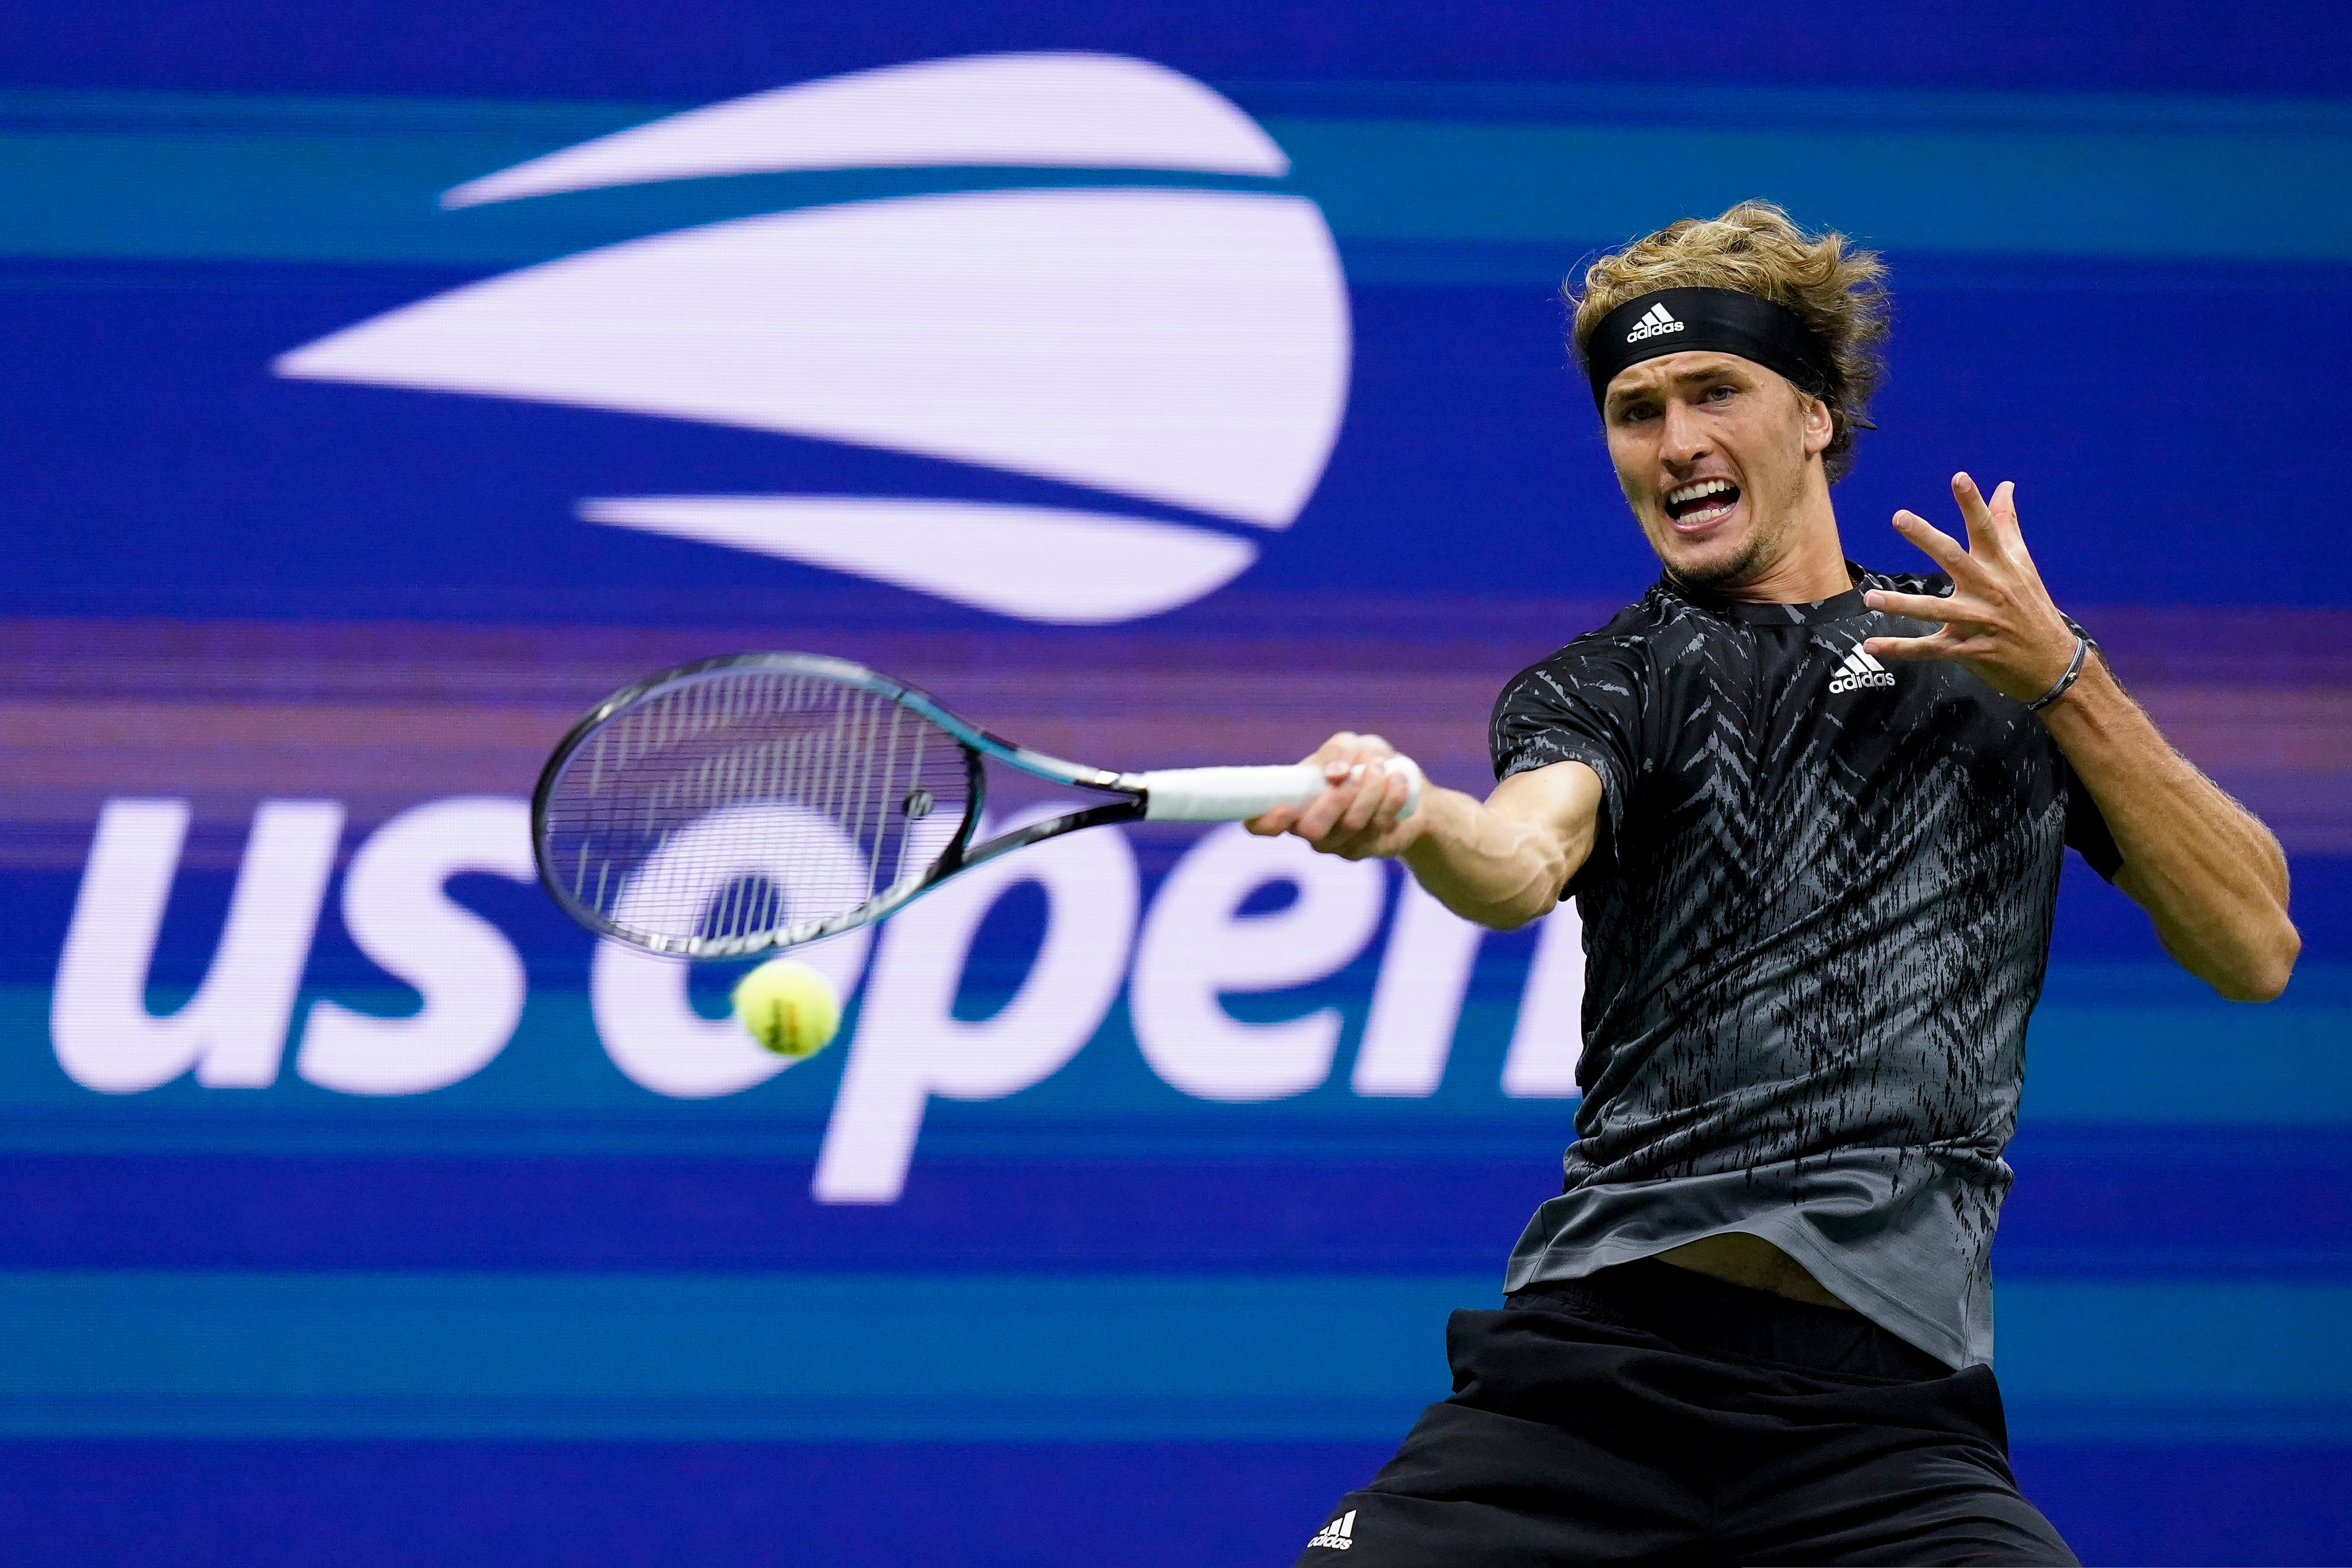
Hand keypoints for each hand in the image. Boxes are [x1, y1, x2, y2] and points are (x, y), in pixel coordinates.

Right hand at [1244, 731, 1422, 858]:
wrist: (1404, 783)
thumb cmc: (1365, 762)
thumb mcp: (1351, 745)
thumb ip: (1338, 751)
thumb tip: (1333, 773)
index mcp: (1293, 802)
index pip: (1260, 824)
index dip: (1265, 822)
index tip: (1285, 807)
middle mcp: (1311, 828)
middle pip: (1310, 830)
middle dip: (1335, 799)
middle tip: (1356, 774)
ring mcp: (1339, 844)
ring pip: (1349, 827)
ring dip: (1369, 793)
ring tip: (1381, 768)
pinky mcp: (1368, 849)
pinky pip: (1377, 829)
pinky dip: (1390, 800)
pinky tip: (1397, 781)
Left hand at [1861, 473, 2082, 704]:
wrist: (2054, 663)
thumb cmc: (2033, 607)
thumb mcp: (2023, 564)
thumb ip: (2007, 525)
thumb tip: (2004, 486)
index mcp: (2002, 566)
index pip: (1986, 528)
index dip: (1973, 503)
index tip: (1959, 477)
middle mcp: (1989, 590)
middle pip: (1955, 558)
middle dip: (1927, 538)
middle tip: (1900, 517)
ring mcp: (1977, 621)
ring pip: (1934, 609)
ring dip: (1901, 604)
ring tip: (1870, 597)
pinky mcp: (1967, 650)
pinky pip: (1928, 649)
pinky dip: (1899, 649)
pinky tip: (1871, 645)